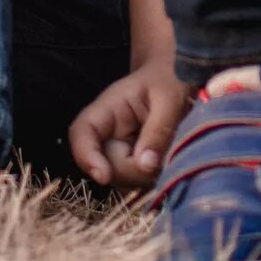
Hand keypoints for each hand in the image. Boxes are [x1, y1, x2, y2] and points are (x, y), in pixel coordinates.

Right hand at [67, 63, 190, 188]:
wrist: (178, 77)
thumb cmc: (172, 80)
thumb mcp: (170, 100)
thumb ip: (157, 131)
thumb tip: (145, 166)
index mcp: (109, 108)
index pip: (82, 132)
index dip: (86, 157)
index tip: (104, 176)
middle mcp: (107, 132)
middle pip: (105, 165)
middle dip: (134, 171)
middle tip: (166, 159)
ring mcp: (118, 150)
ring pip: (120, 179)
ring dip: (146, 177)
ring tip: (170, 156)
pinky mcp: (131, 163)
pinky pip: (134, 182)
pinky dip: (151, 180)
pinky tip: (168, 165)